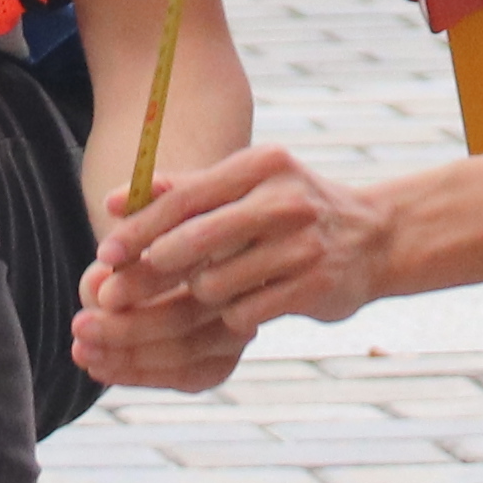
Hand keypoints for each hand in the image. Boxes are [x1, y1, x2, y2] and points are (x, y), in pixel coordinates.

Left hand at [72, 142, 387, 393]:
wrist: (377, 238)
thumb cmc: (293, 210)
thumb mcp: (247, 185)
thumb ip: (184, 190)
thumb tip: (114, 200)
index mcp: (261, 166)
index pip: (185, 197)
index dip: (139, 229)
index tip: (105, 256)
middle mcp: (283, 200)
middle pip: (195, 240)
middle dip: (152, 271)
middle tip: (121, 293)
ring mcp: (302, 244)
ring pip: (216, 282)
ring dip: (200, 295)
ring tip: (209, 291)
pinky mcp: (314, 286)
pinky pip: (244, 313)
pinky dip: (231, 316)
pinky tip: (239, 308)